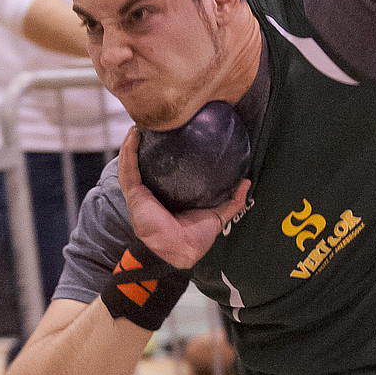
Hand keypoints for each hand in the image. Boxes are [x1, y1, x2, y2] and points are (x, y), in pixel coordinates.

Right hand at [117, 127, 250, 268]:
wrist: (180, 251)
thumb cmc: (194, 239)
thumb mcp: (218, 215)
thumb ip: (232, 200)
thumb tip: (247, 183)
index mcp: (167, 196)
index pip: (163, 172)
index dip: (163, 155)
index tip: (171, 134)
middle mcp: (151, 192)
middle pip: (143, 164)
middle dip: (142, 145)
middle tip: (151, 125)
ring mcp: (140, 193)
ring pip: (130, 163)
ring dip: (132, 143)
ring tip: (139, 124)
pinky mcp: (135, 195)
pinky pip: (129, 169)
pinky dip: (128, 151)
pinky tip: (134, 134)